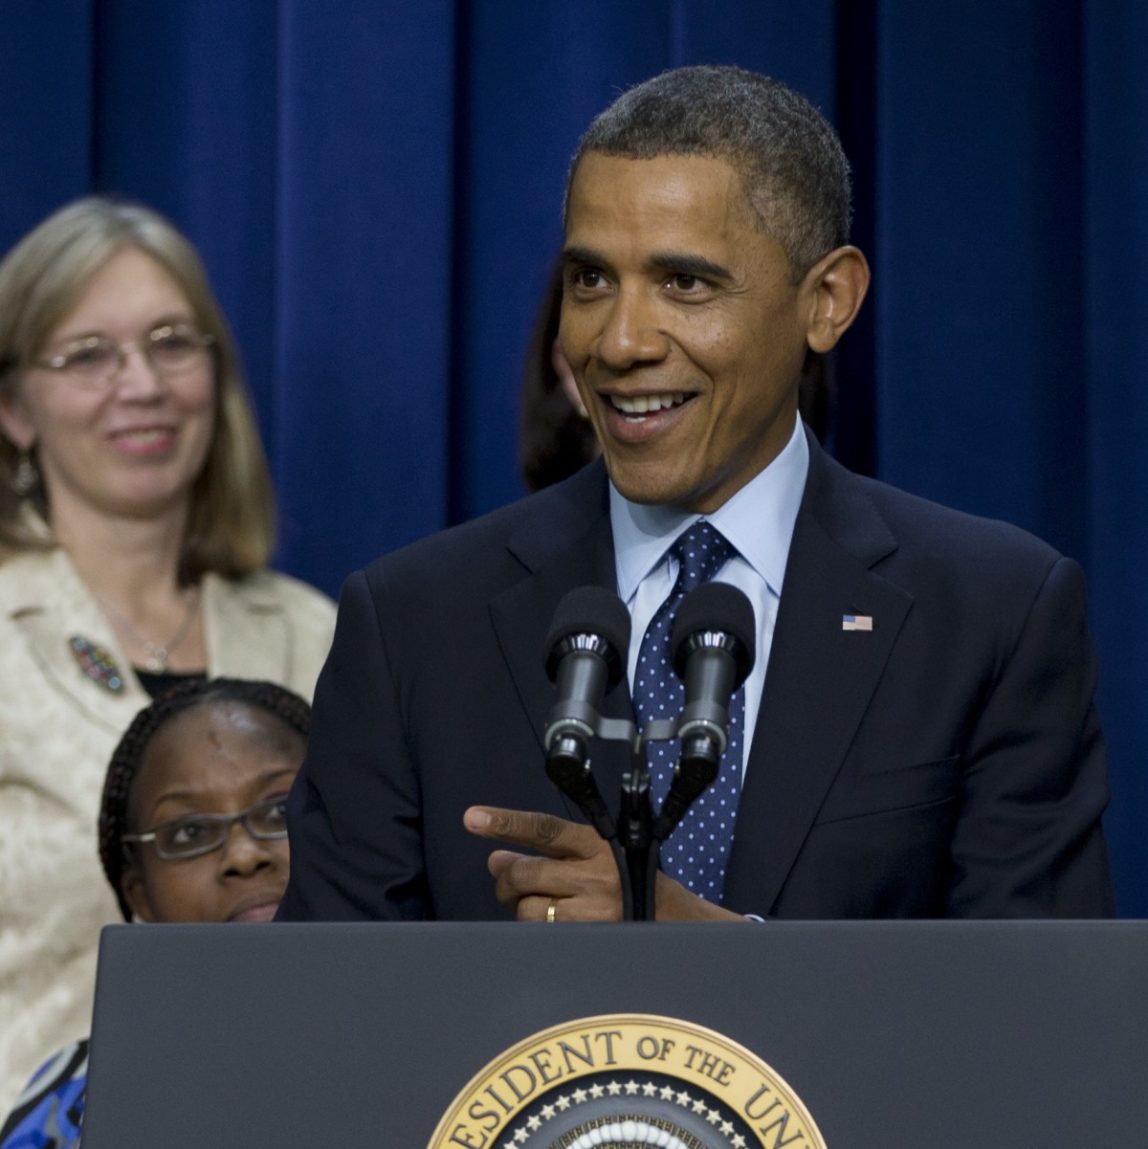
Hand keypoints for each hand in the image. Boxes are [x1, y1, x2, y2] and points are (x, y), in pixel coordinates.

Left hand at [463, 806, 748, 922]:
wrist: (677, 924)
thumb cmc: (630, 883)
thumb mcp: (597, 856)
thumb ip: (549, 854)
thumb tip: (496, 857)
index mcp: (597, 844)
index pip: (543, 829)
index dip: (506, 822)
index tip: (472, 818)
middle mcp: (595, 875)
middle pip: (526, 872)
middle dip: (507, 879)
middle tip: (509, 883)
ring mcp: (593, 911)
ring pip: (529, 909)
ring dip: (522, 908)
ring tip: (540, 906)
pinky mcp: (590, 940)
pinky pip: (542, 936)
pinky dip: (536, 930)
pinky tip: (551, 926)